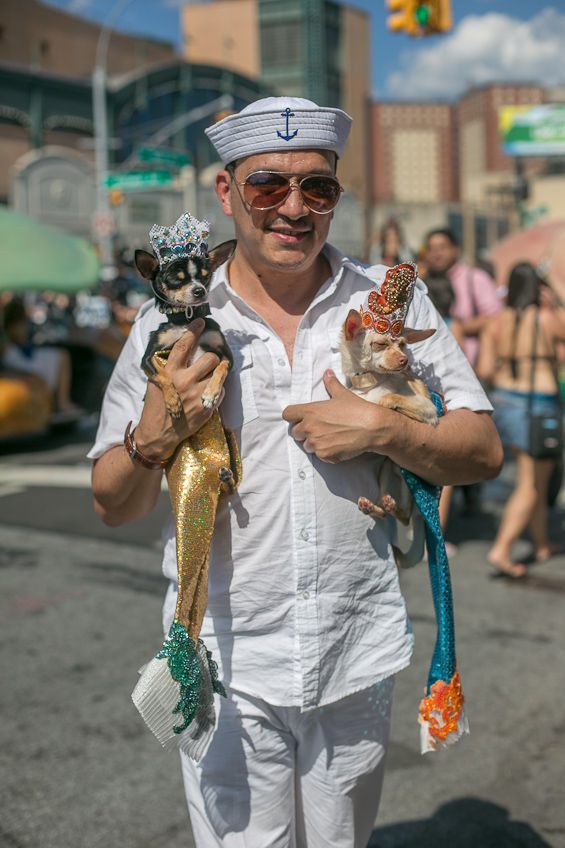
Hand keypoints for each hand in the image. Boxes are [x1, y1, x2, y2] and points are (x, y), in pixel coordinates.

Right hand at [134, 318, 220, 459]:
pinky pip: (220, 391)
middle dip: (212, 359)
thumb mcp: (156, 381)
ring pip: (219, 374)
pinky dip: (216, 391)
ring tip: (208, 379)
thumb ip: (170, 365)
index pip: (184, 345)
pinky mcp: (207, 408)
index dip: (194, 331)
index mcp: (169, 372)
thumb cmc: (156, 404)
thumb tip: (185, 348)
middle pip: (211, 358)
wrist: (158, 433)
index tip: (202, 322)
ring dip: (215, 375)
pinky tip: (206, 396)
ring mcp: (197, 395)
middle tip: (207, 364)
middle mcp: (184, 382)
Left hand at [282, 370, 387, 462]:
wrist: (372, 428)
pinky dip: (326, 452)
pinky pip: (319, 455)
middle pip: (295, 432)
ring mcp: (316, 442)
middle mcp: (309, 427)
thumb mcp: (343, 395)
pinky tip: (338, 445)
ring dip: (315, 443)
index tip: (301, 419)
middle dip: (304, 432)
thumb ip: (331, 384)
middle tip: (320, 429)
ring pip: (306, 446)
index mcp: (310, 411)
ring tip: (330, 437)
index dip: (293, 417)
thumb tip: (327, 373)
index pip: (287, 415)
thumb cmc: (357, 410)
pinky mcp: (324, 454)